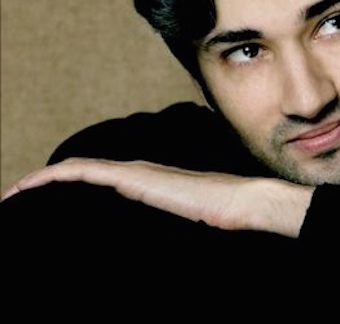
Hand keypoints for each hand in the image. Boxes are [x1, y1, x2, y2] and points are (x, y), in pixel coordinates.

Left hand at [2, 157, 314, 236]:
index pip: (97, 180)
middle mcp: (136, 172)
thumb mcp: (180, 225)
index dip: (67, 187)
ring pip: (76, 169)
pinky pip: (82, 171)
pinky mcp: (133, 175)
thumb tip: (148, 248)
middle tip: (18, 199)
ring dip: (43, 179)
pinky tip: (30, 186)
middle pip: (81, 172)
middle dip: (47, 183)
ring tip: (15, 192)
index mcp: (145, 184)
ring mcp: (134, 171)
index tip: (41, 205)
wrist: (239, 202)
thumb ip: (161, 225)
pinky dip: (52, 175)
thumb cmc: (218, 217)